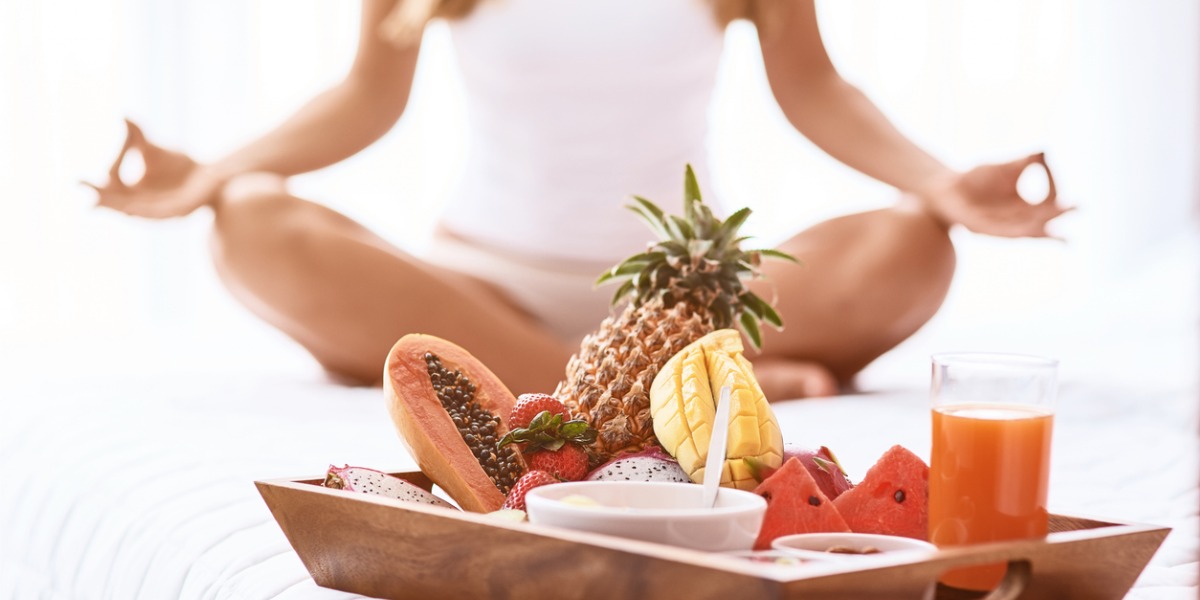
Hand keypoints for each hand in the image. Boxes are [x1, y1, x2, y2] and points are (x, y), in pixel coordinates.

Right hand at [83, 120, 225, 218]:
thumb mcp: (153, 150)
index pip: (110, 188)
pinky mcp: (178, 213)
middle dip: (103, 200)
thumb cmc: (180, 166)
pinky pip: (159, 214)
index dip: (95, 186)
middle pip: (118, 204)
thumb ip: (136, 137)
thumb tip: (124, 116)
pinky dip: (145, 212)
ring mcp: (160, 211)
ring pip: (135, 212)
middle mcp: (143, 205)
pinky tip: (131, 211)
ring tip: (101, 204)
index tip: (78, 181)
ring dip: (119, 209)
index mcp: (133, 193)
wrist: (211, 176)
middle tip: (86, 196)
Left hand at [917, 153, 1072, 238]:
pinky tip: (1023, 232)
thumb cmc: (975, 179)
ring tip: (1056, 230)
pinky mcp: (978, 228)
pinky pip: (998, 232)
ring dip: (1037, 229)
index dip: (1056, 192)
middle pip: (1040, 220)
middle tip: (1078, 208)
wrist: (944, 188)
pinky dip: (1011, 231)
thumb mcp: (1005, 168)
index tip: (1056, 174)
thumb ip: (1023, 162)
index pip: (1048, 203)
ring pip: (1022, 230)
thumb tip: (1043, 152)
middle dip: (1057, 215)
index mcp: (1024, 207)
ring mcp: (997, 226)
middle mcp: (1014, 220)